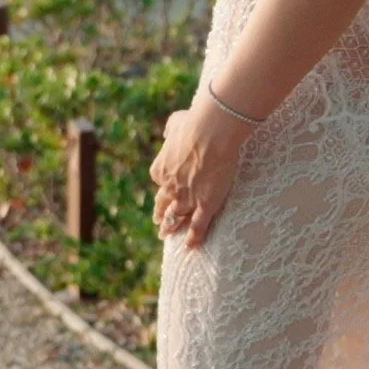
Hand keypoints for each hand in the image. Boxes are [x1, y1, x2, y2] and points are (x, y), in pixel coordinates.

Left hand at [149, 98, 246, 250]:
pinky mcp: (205, 205)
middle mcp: (170, 186)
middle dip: (160, 214)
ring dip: (171, 228)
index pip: (159, 180)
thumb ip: (171, 129)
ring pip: (176, 217)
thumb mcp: (177, 122)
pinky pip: (198, 225)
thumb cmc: (195, 123)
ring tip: (167, 237)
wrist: (210, 133)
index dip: (164, 186)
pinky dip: (193, 237)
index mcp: (161, 168)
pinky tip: (191, 246)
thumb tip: (168, 132)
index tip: (165, 191)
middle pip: (163, 204)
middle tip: (157, 225)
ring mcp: (187, 197)